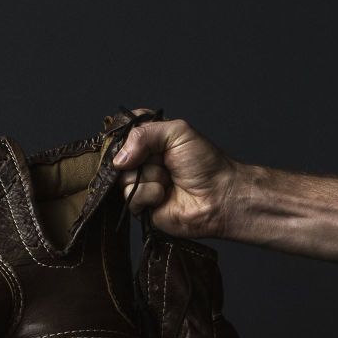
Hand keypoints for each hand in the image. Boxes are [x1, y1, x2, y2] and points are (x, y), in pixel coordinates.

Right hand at [113, 110, 241, 237]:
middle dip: (141, 157)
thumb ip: (143, 134)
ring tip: (168, 179)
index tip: (138, 138)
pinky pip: (130, 197)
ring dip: (149, 176)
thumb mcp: (177, 132)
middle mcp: (144, 161)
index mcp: (152, 141)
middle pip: (118, 156)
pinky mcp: (142, 206)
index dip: (127, 135)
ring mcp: (142, 184)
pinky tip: (165, 194)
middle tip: (162, 160)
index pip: (125, 131)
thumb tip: (118, 159)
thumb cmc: (206, 163)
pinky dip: (148, 194)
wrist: (220, 196)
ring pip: (122, 178)